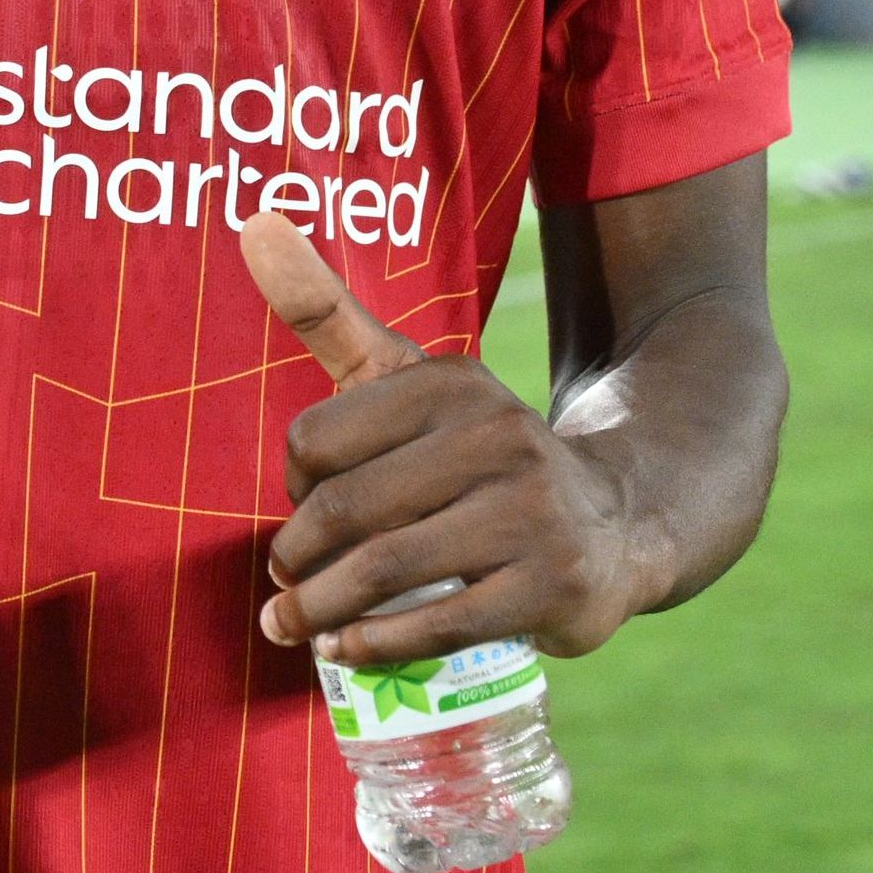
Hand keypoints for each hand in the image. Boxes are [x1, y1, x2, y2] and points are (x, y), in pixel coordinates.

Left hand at [240, 214, 658, 664]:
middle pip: (345, 510)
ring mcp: (531, 515)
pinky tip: (345, 652)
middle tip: (282, 587)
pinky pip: (439, 623)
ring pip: (384, 569)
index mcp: (451, 384)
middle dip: (295, 559)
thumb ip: (329, 312)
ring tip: (291, 627)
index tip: (300, 508)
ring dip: (319, 610)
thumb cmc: (477, 456)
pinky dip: (376, 644)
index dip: (292, 485)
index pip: (317, 440)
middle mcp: (498, 438)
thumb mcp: (411, 380)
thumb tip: (254, 221)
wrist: (618, 521)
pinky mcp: (552, 587)